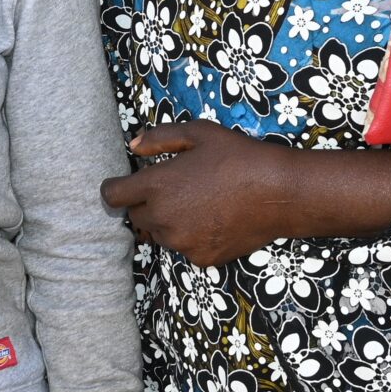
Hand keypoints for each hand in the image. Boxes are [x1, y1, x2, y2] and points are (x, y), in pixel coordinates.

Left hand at [101, 121, 291, 266]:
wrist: (278, 192)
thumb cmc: (237, 157)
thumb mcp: (198, 133)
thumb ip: (159, 138)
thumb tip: (133, 146)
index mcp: (156, 187)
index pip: (112, 196)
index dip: (115, 188)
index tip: (124, 185)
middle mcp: (162, 219)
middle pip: (136, 217)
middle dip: (147, 204)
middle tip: (175, 190)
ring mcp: (181, 242)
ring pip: (160, 234)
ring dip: (168, 222)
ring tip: (198, 203)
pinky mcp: (200, 258)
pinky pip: (184, 248)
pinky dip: (191, 237)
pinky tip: (213, 220)